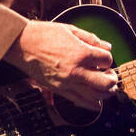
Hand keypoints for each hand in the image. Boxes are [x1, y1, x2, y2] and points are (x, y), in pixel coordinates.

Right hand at [4, 20, 118, 107]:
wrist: (23, 44)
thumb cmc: (44, 34)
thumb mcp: (71, 30)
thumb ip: (92, 39)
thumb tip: (107, 47)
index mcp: (81, 53)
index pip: (106, 60)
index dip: (108, 58)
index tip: (104, 58)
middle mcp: (76, 70)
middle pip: (105, 83)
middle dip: (112, 79)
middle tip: (112, 76)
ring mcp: (68, 82)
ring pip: (95, 96)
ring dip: (106, 93)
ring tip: (108, 88)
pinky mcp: (59, 90)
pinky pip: (79, 101)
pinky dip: (91, 105)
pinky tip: (97, 104)